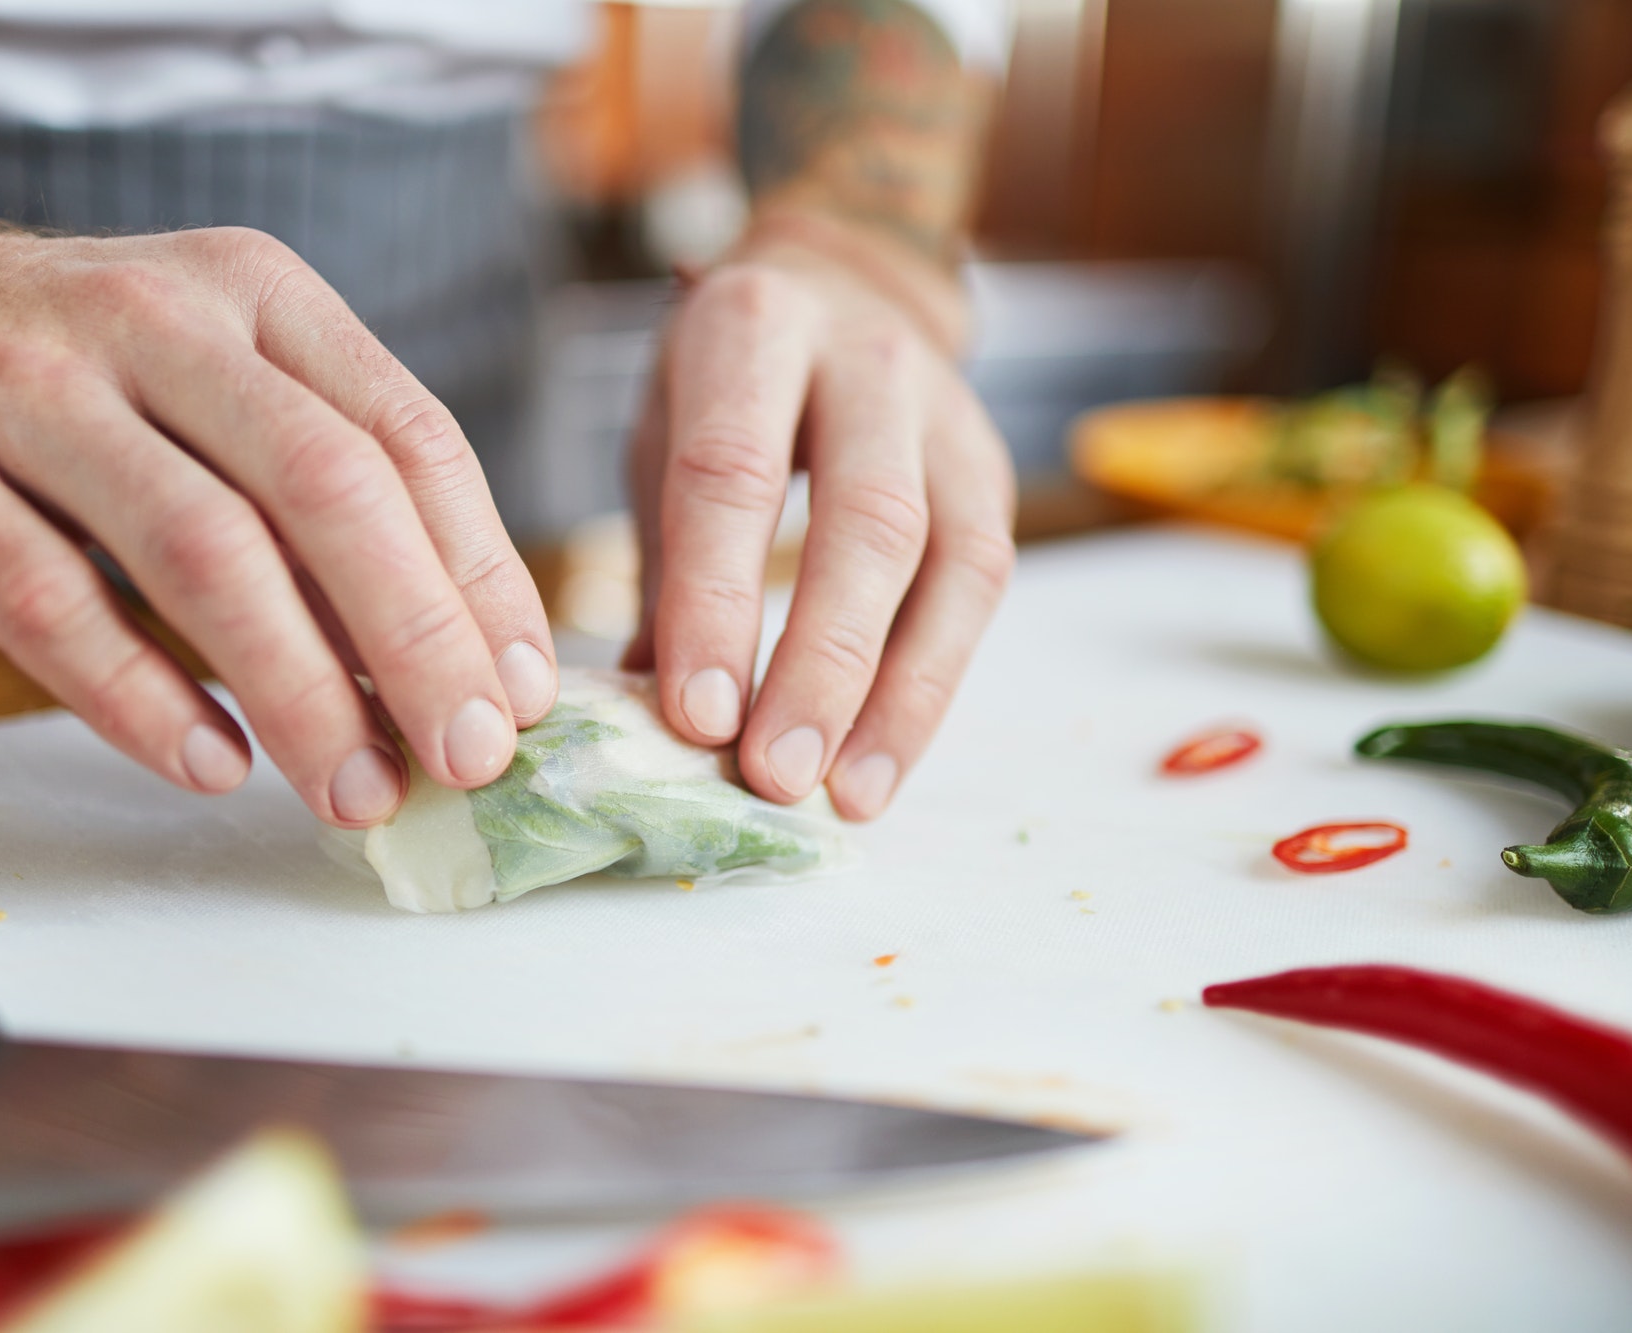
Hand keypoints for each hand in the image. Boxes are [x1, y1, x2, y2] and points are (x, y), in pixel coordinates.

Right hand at [0, 218, 556, 825]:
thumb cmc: (77, 368)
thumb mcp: (222, 371)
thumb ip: (331, 489)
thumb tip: (457, 657)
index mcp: (256, 294)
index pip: (408, 436)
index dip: (481, 574)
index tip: (520, 691)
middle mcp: (152, 320)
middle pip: (324, 487)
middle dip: (415, 638)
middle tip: (466, 757)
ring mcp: (25, 389)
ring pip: (200, 550)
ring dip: (297, 690)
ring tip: (355, 790)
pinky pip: (50, 605)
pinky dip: (143, 699)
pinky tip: (215, 765)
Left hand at [624, 214, 1016, 820]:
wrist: (844, 288)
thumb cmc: (729, 385)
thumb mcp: (665, 434)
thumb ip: (663, 566)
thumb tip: (640, 721)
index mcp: (754, 331)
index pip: (734, 473)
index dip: (717, 599)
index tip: (695, 717)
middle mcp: (866, 364)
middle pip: (866, 522)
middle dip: (820, 663)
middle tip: (774, 776)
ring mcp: (947, 416)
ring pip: (947, 562)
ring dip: (895, 695)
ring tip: (842, 796)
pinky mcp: (991, 472)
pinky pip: (980, 588)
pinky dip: (931, 690)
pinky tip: (880, 766)